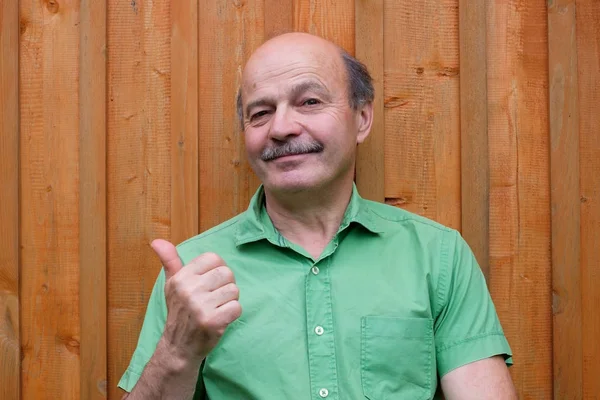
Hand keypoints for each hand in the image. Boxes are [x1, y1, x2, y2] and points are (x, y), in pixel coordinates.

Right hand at [151, 239, 241, 360]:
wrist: (178, 347)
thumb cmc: (179, 311)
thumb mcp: (171, 284)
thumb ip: (169, 261)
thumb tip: (157, 241)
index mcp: (181, 278)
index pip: (213, 258)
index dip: (216, 270)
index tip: (209, 283)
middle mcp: (189, 290)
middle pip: (227, 273)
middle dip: (225, 286)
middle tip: (213, 299)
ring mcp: (201, 306)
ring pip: (234, 290)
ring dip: (229, 301)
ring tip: (215, 309)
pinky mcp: (213, 322)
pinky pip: (237, 307)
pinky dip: (232, 314)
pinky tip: (220, 319)